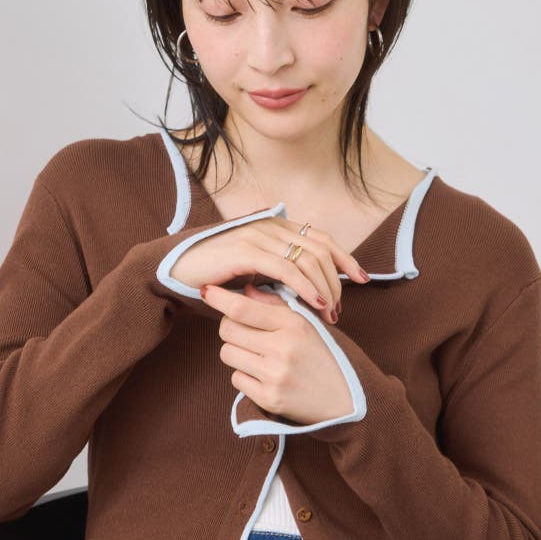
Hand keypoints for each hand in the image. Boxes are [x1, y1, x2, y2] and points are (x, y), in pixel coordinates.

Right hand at [170, 213, 369, 326]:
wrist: (177, 269)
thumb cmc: (216, 275)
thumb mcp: (255, 272)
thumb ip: (279, 274)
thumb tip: (310, 292)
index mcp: (276, 227)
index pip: (322, 239)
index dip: (345, 259)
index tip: (363, 279)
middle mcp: (271, 226)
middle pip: (320, 250)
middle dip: (337, 281)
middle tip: (340, 310)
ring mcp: (259, 236)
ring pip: (308, 259)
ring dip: (324, 288)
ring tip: (330, 313)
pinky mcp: (247, 251)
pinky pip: (287, 269)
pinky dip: (305, 287)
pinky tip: (315, 304)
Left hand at [202, 282, 354, 425]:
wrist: (347, 401)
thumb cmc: (325, 356)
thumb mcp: (309, 324)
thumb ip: (277, 305)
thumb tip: (244, 290)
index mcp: (294, 324)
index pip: (243, 308)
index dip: (219, 298)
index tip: (206, 291)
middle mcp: (283, 349)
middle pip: (228, 329)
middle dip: (230, 327)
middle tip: (245, 331)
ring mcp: (275, 375)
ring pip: (228, 353)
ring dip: (237, 352)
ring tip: (258, 355)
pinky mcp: (269, 399)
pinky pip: (236, 379)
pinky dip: (245, 376)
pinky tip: (265, 376)